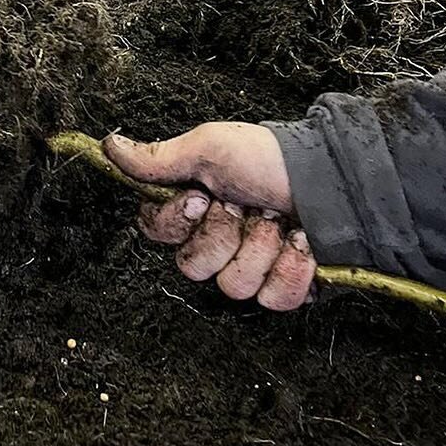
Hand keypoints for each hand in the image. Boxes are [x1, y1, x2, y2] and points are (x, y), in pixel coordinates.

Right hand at [103, 123, 315, 310]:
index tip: (202, 198)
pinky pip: (273, 300)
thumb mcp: (208, 148)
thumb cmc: (271, 158)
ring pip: (233, 286)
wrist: (335, 178)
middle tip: (246, 207)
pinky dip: (292, 269)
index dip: (179, 222)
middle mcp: (218, 240)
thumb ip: (156, 159)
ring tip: (279, 222)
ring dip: (261, 249)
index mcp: (193, 208)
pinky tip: (302, 244)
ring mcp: (252, 267)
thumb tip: (109, 146)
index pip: (157, 232)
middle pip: (193, 266)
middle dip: (224, 235)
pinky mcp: (286, 287)